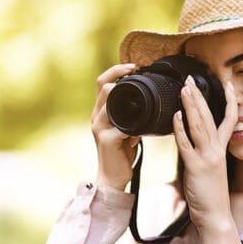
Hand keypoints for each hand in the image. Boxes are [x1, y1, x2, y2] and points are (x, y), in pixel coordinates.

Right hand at [91, 64, 140, 190]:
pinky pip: (122, 126)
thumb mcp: (126, 130)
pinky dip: (134, 124)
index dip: (116, 70)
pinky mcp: (107, 140)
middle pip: (102, 86)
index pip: (102, 82)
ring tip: (141, 92)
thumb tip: (145, 107)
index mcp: (101, 112)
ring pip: (109, 101)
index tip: (133, 66)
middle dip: (118, 74)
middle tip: (135, 69)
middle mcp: (96, 117)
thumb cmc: (121, 154)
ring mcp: (100, 127)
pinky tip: (142, 127)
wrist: (112, 177)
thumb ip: (131, 118)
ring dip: (124, 94)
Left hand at [173, 76, 242, 243]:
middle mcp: (216, 150)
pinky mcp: (196, 167)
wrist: (215, 216)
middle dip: (200, 97)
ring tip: (184, 89)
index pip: (228, 120)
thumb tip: (188, 140)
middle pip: (209, 117)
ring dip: (191, 106)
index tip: (227, 84)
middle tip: (190, 80)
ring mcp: (207, 157)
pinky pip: (187, 144)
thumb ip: (201, 153)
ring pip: (200, 126)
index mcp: (221, 150)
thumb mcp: (208, 170)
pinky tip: (176, 116)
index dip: (229, 101)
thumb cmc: (209, 195)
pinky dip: (181, 129)